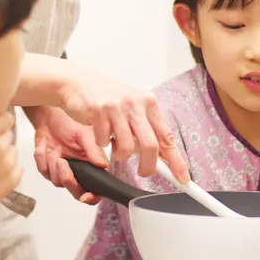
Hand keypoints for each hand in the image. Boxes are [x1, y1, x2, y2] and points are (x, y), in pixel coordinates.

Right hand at [0, 112, 20, 209]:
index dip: (0, 122)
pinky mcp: (13, 180)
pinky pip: (17, 167)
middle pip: (9, 134)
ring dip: (5, 154)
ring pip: (13, 151)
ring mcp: (9, 164)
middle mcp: (0, 147)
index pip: (6, 118)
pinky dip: (9, 169)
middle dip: (0, 139)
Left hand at [27, 105, 108, 203]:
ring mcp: (62, 169)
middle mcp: (78, 170)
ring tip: (55, 147)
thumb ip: (93, 150)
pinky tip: (44, 144)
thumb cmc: (69, 120)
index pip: (96, 189)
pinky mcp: (47, 166)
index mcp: (90, 164)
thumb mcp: (84, 133)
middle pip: (75, 191)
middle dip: (68, 180)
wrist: (49, 113)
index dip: (92, 196)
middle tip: (63, 163)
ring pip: (57, 181)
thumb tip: (104, 165)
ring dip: (53, 164)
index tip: (86, 195)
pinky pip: (43, 170)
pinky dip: (41, 157)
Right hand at [56, 66, 188, 180]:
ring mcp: (117, 107)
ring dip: (120, 154)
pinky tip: (100, 131)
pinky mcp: (99, 111)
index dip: (176, 160)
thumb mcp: (131, 105)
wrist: (76, 81)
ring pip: (127, 148)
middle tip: (144, 172)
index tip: (183, 178)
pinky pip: (105, 142)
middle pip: (150, 146)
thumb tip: (162, 154)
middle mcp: (135, 102)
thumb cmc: (104, 95)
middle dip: (148, 166)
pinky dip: (103, 143)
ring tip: (115, 145)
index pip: (167, 136)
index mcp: (147, 101)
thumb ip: (146, 126)